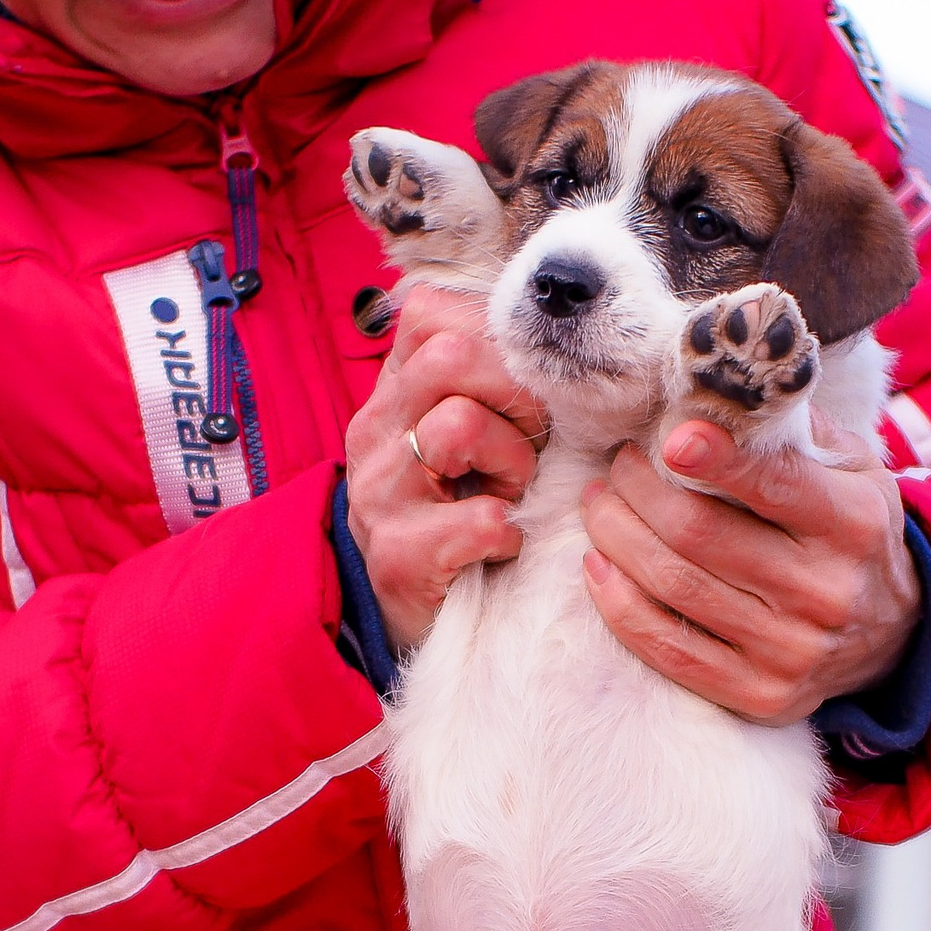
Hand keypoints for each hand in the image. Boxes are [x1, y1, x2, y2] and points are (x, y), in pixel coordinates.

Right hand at [344, 287, 549, 647]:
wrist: (420, 617)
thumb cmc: (462, 513)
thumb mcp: (468, 437)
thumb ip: (489, 383)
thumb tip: (557, 345)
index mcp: (392, 393)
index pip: (431, 313)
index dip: (494, 340)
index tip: (516, 391)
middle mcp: (373, 433)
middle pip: (450, 356)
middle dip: (514, 396)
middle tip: (529, 444)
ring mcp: (377, 494)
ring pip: (459, 426)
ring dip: (513, 464)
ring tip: (509, 494)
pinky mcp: (395, 556)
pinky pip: (479, 519)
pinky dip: (508, 533)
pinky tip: (500, 545)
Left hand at [580, 412, 921, 724]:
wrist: (892, 632)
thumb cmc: (851, 531)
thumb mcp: (852, 469)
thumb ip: (792, 433)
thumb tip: (710, 397)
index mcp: (854, 523)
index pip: (773, 485)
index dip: (714, 460)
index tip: (668, 438)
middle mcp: (827, 592)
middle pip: (699, 535)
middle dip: (638, 492)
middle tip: (616, 466)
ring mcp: (793, 652)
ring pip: (675, 588)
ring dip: (617, 539)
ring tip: (599, 506)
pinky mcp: (762, 696)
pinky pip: (670, 651)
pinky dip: (621, 605)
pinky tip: (599, 568)